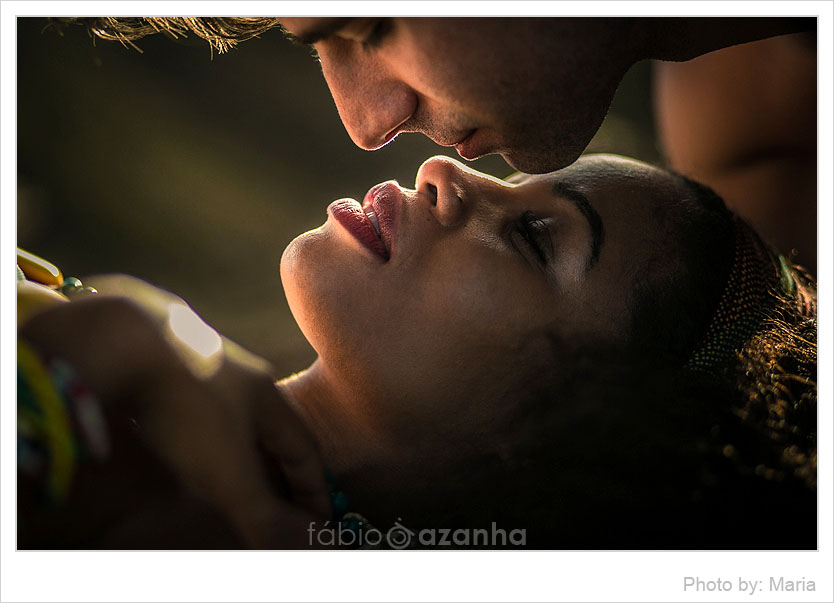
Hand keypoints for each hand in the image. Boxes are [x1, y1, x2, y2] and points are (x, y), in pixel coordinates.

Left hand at [18, 275, 330, 547]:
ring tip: (241, 475)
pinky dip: (207, 433)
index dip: (315, 488)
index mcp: (269, 399)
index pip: (305, 449)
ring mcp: (205, 365)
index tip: (321, 519)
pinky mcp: (167, 362)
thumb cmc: (187, 410)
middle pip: (274, 429)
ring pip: (236, 414)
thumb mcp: (229, 472)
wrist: (125, 341)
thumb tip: (311, 548)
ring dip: (245, 448)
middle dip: (283, 467)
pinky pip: (199, 405)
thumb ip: (266, 514)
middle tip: (286, 501)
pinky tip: (188, 441)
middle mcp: (244, 377)